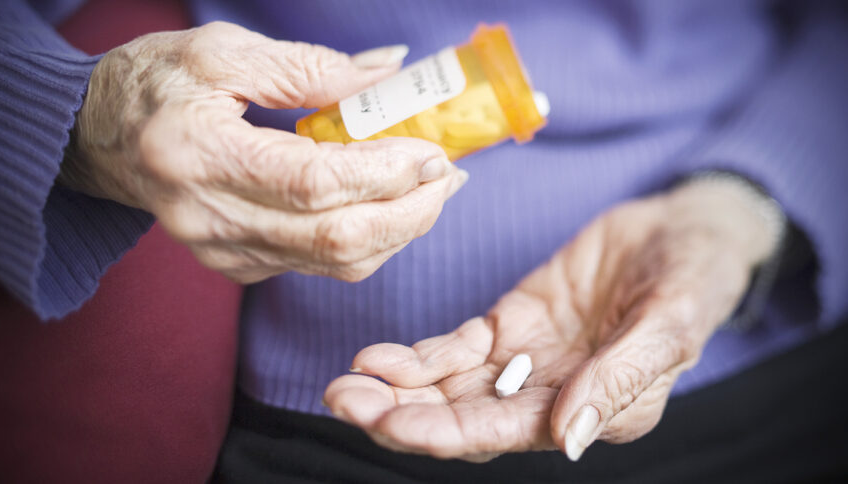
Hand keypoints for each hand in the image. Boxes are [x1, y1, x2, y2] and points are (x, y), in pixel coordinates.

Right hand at [61, 22, 466, 282]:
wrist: (99, 138)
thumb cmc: (156, 84)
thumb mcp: (224, 52)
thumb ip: (311, 67)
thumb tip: (390, 74)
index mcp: (199, 156)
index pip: (315, 183)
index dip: (385, 172)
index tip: (433, 151)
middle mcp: (209, 219)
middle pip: (336, 239)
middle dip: (410, 212)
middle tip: (449, 177)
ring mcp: (223, 252)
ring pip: (336, 264)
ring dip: (399, 230)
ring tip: (433, 190)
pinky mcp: (237, 266)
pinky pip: (319, 267)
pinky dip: (367, 240)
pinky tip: (387, 206)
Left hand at [324, 179, 780, 460]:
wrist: (685, 230)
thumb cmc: (695, 279)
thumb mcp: (670, 324)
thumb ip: (619, 381)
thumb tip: (568, 440)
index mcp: (595, 412)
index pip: (506, 434)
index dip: (445, 432)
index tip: (390, 423)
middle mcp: (553, 397)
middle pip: (464, 418)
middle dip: (402, 415)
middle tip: (344, 400)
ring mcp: (527, 361)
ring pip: (450, 387)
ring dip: (397, 388)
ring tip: (344, 381)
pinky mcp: (512, 324)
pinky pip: (456, 348)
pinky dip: (418, 355)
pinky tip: (378, 356)